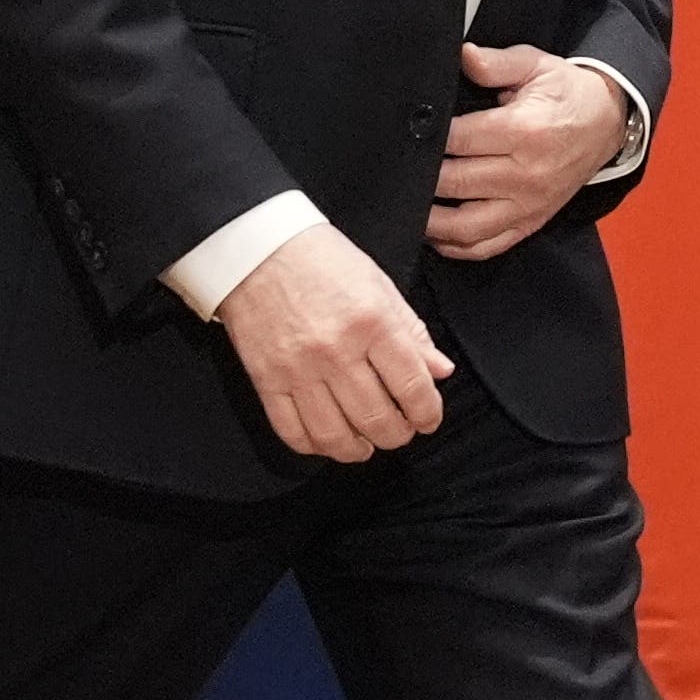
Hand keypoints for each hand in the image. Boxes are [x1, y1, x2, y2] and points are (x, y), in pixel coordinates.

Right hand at [215, 224, 451, 463]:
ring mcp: (298, 370)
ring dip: (359, 449)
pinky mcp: (266, 381)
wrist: (258, 250)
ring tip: (368, 444)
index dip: (427, 413)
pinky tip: (330, 440)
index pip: (412, 385)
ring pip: (335, 434)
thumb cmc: (323, 261)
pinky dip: (316, 447)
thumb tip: (441, 370)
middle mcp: (337, 351)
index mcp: (373, 322)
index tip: (428, 419)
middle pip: (376, 418)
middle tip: (402, 431)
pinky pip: (293, 431)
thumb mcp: (380, 285)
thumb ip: (412, 332)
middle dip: (397, 435)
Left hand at [427, 43, 623, 262]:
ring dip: (430, 221)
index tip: (408, 133)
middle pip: (454, 183)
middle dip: (420, 177)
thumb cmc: (567, 93)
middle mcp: (525, 174)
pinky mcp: (530, 222)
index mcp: (524, 131)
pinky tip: (435, 232)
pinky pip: (487, 247)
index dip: (429, 137)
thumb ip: (496, 62)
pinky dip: (456, 246)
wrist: (608, 123)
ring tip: (408, 204)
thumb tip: (463, 55)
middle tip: (397, 167)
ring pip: (465, 227)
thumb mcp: (536, 65)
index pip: (458, 140)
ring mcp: (527, 204)